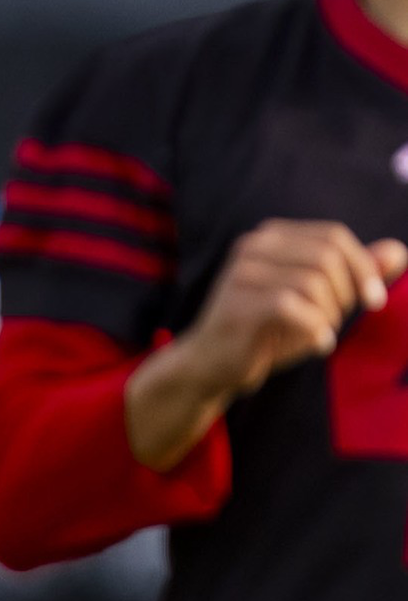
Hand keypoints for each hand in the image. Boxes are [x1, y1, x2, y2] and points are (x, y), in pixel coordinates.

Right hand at [171, 220, 406, 396]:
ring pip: (314, 282)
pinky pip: (295, 308)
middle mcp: (252, 247)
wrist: (212, 365)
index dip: (364, 266)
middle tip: (337, 320)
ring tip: (319, 333)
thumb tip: (398, 251)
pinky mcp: (238, 305)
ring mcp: (241, 274)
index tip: (375, 300)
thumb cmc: (268, 331)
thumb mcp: (318, 300)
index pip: (333, 235)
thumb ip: (355, 274)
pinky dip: (315, 330)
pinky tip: (314, 344)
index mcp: (270, 238)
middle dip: (347, 292)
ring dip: (329, 315)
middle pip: (327, 255)